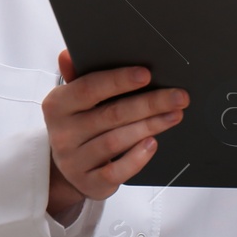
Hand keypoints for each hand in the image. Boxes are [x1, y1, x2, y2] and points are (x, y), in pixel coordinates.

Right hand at [43, 49, 188, 221]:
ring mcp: (74, 161)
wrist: (70, 167)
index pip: (88, 88)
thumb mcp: (75, 99)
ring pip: (117, 141)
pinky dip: (137, 158)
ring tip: (175, 115)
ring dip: (150, 126)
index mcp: (58, 105)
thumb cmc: (81, 123)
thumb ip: (79, 75)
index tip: (147, 73)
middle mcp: (62, 134)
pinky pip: (116, 171)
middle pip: (112, 115)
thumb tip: (68, 54)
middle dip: (149, 103)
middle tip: (179, 96)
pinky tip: (153, 144)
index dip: (118, 80)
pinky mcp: (89, 183)